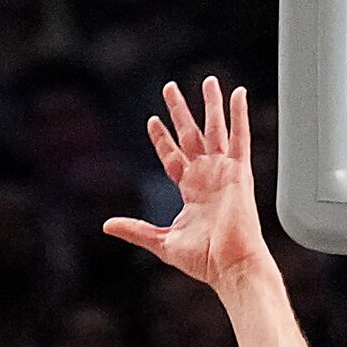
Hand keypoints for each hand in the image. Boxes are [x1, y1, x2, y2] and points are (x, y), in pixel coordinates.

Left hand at [108, 78, 272, 291]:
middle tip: (170, 88)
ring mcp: (223, 172)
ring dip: (211, 105)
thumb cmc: (204, 260)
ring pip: (215, 129)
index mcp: (191, 192)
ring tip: (208, 80)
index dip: (161, 138)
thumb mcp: (162, 242)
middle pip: (190, 135)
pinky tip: (238, 94)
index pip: (172, 156)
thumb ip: (136, 230)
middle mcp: (207, 177)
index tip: (153, 120)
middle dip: (179, 111)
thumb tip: (107, 225)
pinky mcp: (239, 172)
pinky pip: (240, 137)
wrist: (231, 265)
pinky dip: (239, 115)